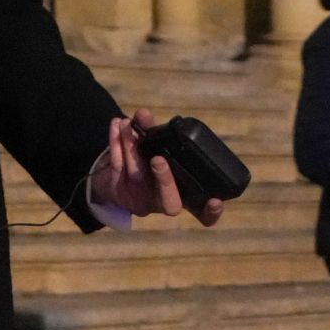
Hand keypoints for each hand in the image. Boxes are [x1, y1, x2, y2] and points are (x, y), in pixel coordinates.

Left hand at [89, 109, 227, 226]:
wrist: (114, 178)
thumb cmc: (148, 164)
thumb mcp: (157, 151)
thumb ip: (154, 133)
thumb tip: (143, 114)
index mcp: (182, 196)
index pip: (203, 215)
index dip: (211, 212)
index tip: (215, 200)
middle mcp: (162, 202)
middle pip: (170, 203)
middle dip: (165, 180)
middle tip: (158, 159)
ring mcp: (139, 200)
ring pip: (137, 175)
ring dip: (132, 146)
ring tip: (129, 124)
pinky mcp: (118, 192)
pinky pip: (117, 166)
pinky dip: (116, 142)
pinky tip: (116, 125)